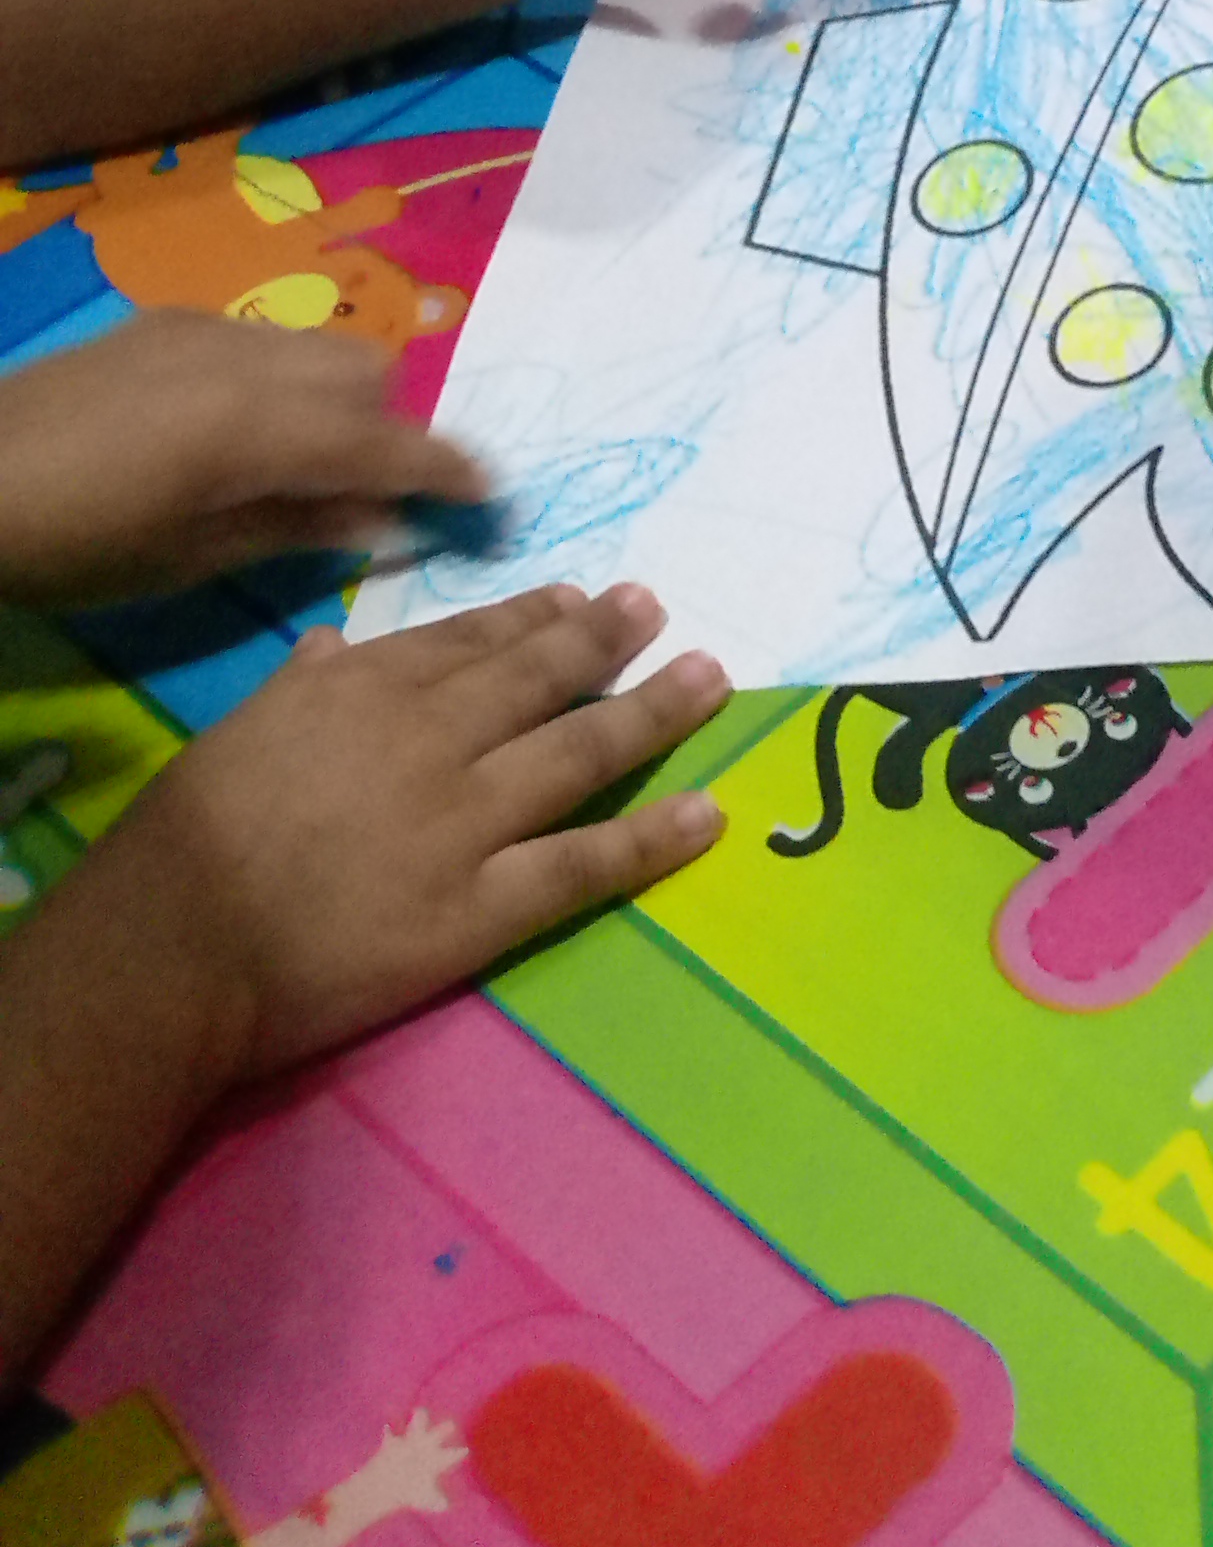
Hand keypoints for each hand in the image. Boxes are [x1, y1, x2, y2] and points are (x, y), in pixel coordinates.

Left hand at [0, 312, 490, 604]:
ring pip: (324, 346)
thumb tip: (384, 519)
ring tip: (304, 461)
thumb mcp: (185, 559)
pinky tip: (235, 429)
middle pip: (373, 374)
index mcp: (259, 429)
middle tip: (370, 495)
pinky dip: (287, 377)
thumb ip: (295, 527)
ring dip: (344, 397)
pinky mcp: (168, 321)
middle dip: (393, 428)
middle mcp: (251, 359)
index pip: (390, 445)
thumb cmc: (70, 545)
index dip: (450, 473)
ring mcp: (208, 330)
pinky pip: (267, 339)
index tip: (493, 499)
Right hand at [82, 581, 727, 1082]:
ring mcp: (462, 821)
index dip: (530, 616)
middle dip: (604, 637)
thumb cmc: (179, 845)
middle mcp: (428, 738)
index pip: (465, 640)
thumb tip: (333, 643)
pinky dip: (650, 838)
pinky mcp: (477, 908)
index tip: (576, 595)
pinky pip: (580, 865)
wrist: (167, 951)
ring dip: (653, 710)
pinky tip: (706, 812)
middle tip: (655, 607)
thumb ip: (300, 686)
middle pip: (537, 675)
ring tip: (710, 677)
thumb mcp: (235, 731)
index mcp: (361, 688)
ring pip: (578, 751)